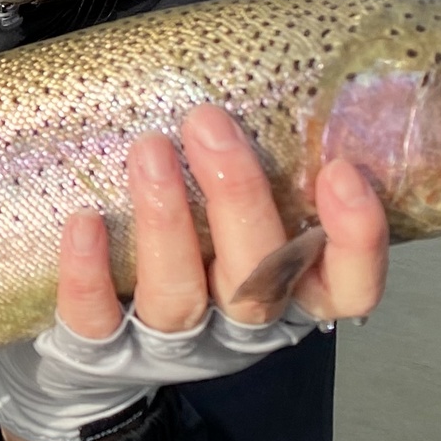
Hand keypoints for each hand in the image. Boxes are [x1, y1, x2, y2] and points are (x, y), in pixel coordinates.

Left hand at [0, 104, 388, 440]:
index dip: (355, 239)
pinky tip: (86, 221)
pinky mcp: (105, 353)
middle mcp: (240, 326)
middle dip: (237, 196)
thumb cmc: (188, 266)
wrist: (100, 365)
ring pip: (181, 295)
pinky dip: (91, 271)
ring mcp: (173, 345)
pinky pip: (98, 318)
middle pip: (257, 276)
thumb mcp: (237, 228)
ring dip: (168, 219)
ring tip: (149, 151)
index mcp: (288, 295)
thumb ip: (260, 176)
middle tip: (209, 123)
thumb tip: (257, 75)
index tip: (341, 171)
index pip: (348, 286)